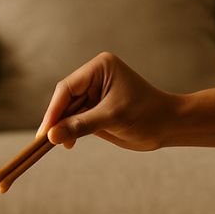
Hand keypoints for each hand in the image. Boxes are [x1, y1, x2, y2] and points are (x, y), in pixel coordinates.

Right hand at [36, 52, 173, 150]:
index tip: (44, 132)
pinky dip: (70, 132)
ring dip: (62, 128)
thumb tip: (51, 136)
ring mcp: (95, 94)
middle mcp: (94, 77)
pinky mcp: (96, 109)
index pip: (67, 88)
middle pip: (65, 100)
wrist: (169, 126)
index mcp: (99, 68)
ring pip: (68, 112)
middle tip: (44, 142)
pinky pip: (76, 120)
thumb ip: (80, 126)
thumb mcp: (112, 118)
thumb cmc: (146, 115)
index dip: (53, 110)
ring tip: (60, 145)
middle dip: (56, 120)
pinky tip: (68, 144)